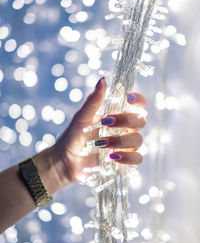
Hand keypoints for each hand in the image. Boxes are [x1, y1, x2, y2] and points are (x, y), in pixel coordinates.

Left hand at [44, 77, 146, 192]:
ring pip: (138, 140)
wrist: (65, 160)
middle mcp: (125, 129)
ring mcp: (126, 146)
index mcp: (118, 115)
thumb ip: (94, 100)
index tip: (128, 98)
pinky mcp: (124, 162)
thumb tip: (102, 80)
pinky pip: (136, 159)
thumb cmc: (73, 135)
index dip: (138, 100)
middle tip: (106, 123)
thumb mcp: (82, 117)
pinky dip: (127, 158)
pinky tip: (112, 157)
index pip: (138, 105)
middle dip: (126, 120)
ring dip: (120, 141)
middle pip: (140, 121)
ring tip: (101, 144)